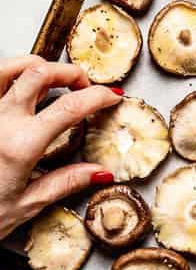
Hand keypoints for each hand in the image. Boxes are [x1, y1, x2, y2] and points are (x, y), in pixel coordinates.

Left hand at [0, 55, 121, 239]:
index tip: (111, 96)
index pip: (71, 106)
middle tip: (83, 86)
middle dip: (71, 72)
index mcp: (20, 144)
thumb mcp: (25, 204)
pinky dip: (9, 75)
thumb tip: (98, 172)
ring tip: (50, 78)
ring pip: (9, 65)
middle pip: (41, 72)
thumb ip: (64, 182)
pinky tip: (18, 88)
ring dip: (36, 65)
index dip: (98, 96)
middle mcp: (0, 121)